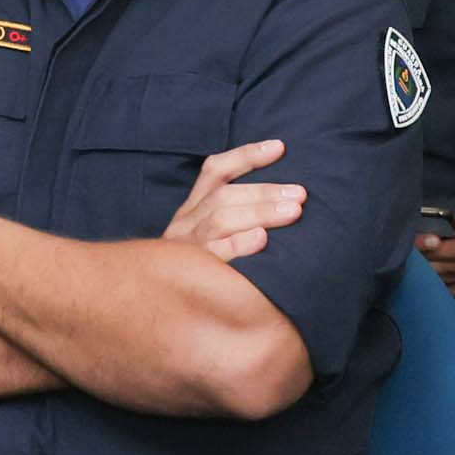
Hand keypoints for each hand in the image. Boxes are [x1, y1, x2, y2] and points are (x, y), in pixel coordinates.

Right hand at [161, 139, 304, 261]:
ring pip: (220, 219)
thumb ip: (238, 219)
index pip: (215, 172)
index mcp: (192, 210)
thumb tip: (286, 200)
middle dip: (265, 192)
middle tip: (300, 194)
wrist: (154, 307)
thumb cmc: (204, 273)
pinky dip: (239, 245)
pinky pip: (214, 255)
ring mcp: (186, 248)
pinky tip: (262, 241)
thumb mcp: (214, 240)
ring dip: (260, 212)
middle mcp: (186, 223)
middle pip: (224, 196)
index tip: (280, 147)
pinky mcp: (190, 273)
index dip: (247, 157)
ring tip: (293, 212)